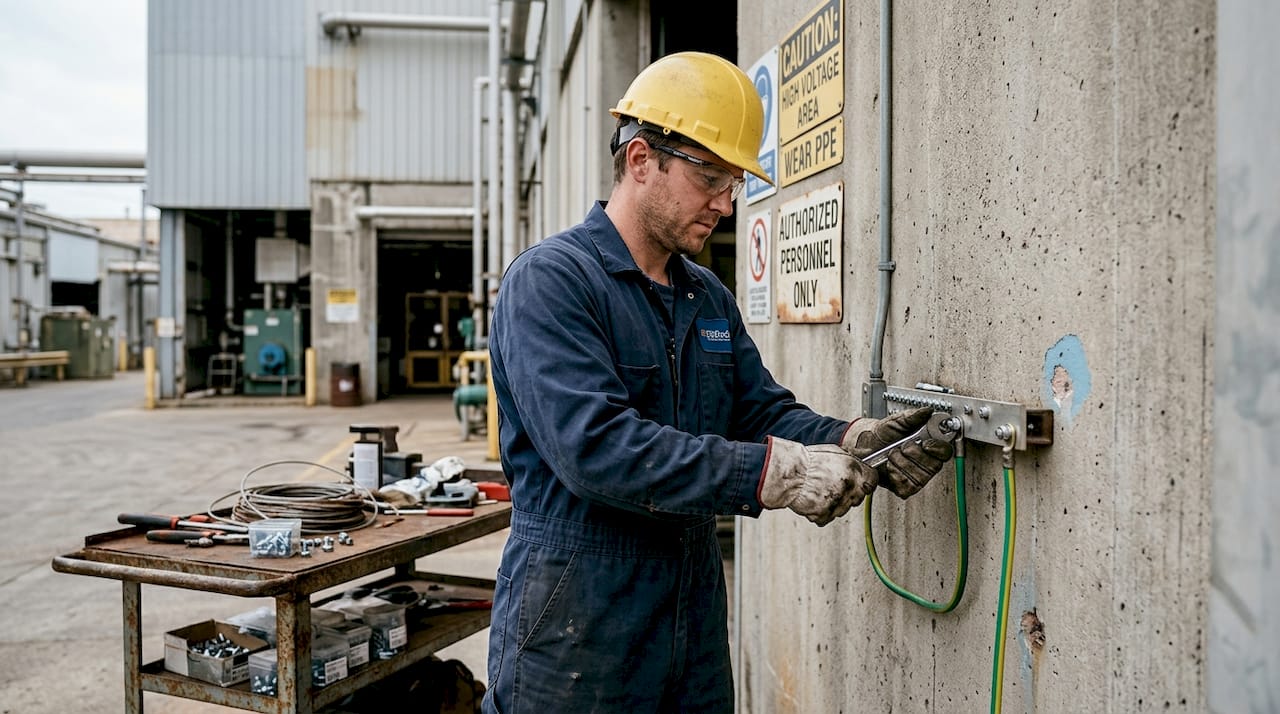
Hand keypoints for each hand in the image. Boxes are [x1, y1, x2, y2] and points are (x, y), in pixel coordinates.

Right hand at [758, 437, 877, 525]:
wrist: (788, 474)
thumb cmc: (808, 461)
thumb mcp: (835, 452)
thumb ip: (852, 461)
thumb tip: (864, 463)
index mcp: (852, 469)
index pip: (872, 481)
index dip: (867, 481)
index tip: (862, 482)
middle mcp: (847, 486)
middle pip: (859, 497)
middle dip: (851, 493)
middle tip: (835, 485)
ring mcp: (836, 502)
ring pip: (844, 508)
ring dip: (836, 503)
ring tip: (821, 491)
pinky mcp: (824, 515)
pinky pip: (828, 517)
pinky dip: (822, 512)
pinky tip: (814, 500)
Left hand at [841, 406, 954, 498]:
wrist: (865, 444)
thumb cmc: (884, 433)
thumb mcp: (897, 420)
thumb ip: (913, 416)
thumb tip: (927, 411)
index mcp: (930, 446)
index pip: (946, 451)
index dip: (937, 448)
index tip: (925, 443)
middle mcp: (926, 463)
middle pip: (933, 466)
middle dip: (914, 454)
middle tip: (903, 446)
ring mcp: (917, 477)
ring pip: (919, 476)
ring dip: (901, 462)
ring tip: (893, 454)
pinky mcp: (905, 488)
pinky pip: (905, 484)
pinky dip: (894, 473)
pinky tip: (890, 466)